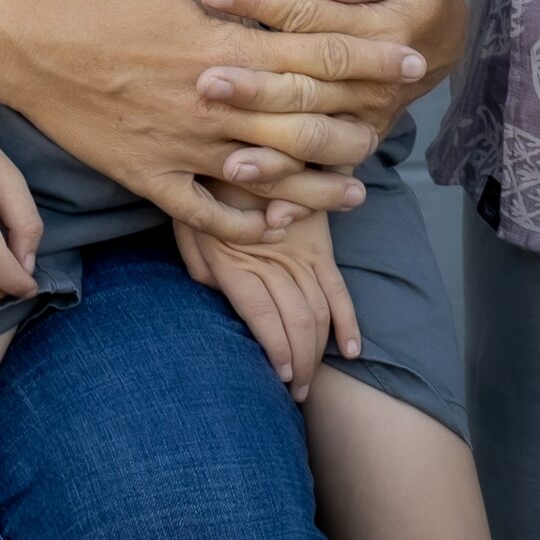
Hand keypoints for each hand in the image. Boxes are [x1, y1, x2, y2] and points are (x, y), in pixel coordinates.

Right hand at [11, 0, 415, 243]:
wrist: (26, 43)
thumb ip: (220, 8)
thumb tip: (253, 14)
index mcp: (222, 43)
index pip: (315, 51)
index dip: (368, 55)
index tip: (407, 56)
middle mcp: (212, 99)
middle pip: (305, 116)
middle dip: (359, 118)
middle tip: (396, 120)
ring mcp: (181, 144)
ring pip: (268, 173)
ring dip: (318, 183)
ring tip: (356, 188)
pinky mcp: (149, 176)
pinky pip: (208, 212)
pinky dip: (248, 222)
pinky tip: (279, 223)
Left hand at [175, 200, 360, 403]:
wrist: (247, 146)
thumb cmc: (208, 190)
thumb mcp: (188, 225)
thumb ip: (198, 264)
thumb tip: (216, 294)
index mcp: (238, 259)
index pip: (263, 316)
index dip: (276, 350)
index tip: (280, 377)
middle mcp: (274, 259)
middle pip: (295, 320)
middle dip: (299, 364)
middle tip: (296, 392)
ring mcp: (301, 252)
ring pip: (318, 310)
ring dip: (318, 351)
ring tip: (310, 382)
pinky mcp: (320, 243)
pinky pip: (338, 287)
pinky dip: (348, 320)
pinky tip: (351, 349)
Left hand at [194, 0, 465, 196]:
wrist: (444, 39)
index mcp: (381, 34)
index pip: (308, 17)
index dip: (259, 3)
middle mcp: (371, 86)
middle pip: (303, 84)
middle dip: (253, 86)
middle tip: (204, 81)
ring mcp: (364, 122)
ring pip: (312, 139)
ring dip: (269, 151)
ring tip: (225, 158)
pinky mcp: (357, 147)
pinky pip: (329, 181)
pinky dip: (301, 202)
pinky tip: (268, 218)